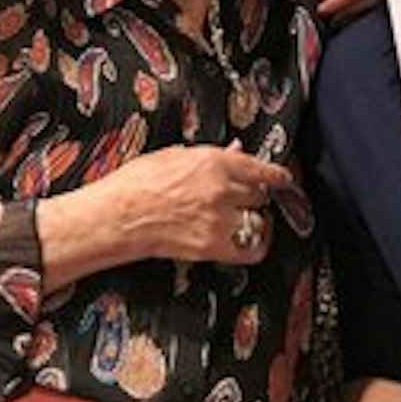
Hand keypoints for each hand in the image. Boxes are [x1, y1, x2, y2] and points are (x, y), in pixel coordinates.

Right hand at [107, 142, 291, 263]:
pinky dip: (254, 245)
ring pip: (258, 220)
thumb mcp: (173, 156)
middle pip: (259, 195)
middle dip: (256, 196)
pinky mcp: (212, 246)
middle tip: (248, 197)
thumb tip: (233, 152)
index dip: (276, 175)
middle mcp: (221, 190)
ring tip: (247, 218)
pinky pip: (250, 249)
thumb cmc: (136, 184)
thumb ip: (209, 156)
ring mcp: (218, 220)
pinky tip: (249, 240)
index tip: (283, 178)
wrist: (117, 216)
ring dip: (255, 219)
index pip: (260, 169)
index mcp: (213, 162)